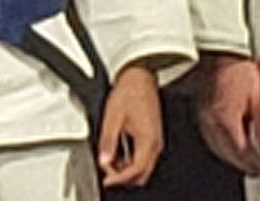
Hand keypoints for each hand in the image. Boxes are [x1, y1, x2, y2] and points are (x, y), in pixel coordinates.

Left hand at [98, 63, 162, 187]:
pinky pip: (143, 156)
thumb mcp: (112, 117)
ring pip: (143, 167)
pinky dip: (130, 161)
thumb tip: (104, 160)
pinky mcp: (152, 136)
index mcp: (148, 141)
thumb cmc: (129, 93)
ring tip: (108, 162)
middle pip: (142, 174)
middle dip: (123, 178)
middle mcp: (155, 144)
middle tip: (105, 173)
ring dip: (126, 170)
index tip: (106, 180)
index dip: (119, 179)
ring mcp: (155, 141)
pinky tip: (117, 154)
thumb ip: (108, 141)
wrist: (140, 78)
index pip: (135, 171)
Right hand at [198, 54, 259, 175]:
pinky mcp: (198, 110)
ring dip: (232, 155)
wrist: (218, 50)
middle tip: (259, 166)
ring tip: (248, 158)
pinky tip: (232, 143)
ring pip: (216, 147)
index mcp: (225, 118)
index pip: (241, 153)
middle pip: (227, 154)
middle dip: (244, 163)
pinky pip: (209, 135)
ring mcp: (201, 116)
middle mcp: (209, 120)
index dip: (256, 163)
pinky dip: (221, 144)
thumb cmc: (240, 70)